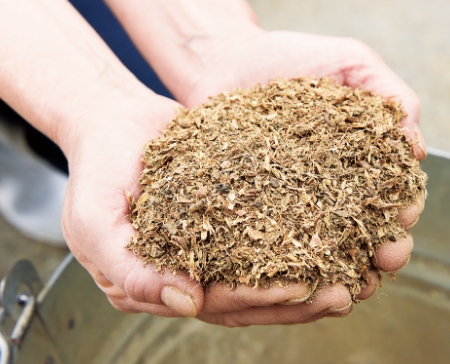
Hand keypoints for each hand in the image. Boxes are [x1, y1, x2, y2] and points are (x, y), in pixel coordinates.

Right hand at [60, 88, 365, 324]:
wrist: (113, 121)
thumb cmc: (97, 169)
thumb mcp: (93, 224)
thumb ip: (131, 272)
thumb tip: (188, 304)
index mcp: (156, 285)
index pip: (214, 305)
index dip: (257, 300)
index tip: (300, 289)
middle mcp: (187, 272)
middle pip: (249, 297)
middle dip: (297, 298)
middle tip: (343, 291)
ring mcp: (209, 244)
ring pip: (265, 270)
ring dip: (309, 273)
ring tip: (353, 271)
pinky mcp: (228, 213)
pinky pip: (267, 230)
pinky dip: (299, 235)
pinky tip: (333, 233)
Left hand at [169, 28, 425, 324]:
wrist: (225, 61)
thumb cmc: (288, 58)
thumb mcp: (348, 62)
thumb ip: (388, 94)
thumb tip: (416, 145)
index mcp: (355, 163)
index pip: (388, 197)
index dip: (400, 214)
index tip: (401, 223)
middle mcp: (324, 191)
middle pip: (360, 233)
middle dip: (379, 252)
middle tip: (384, 260)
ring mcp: (285, 204)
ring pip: (318, 252)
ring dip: (338, 274)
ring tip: (347, 289)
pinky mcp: (247, 209)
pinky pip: (266, 244)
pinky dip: (283, 266)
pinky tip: (293, 279)